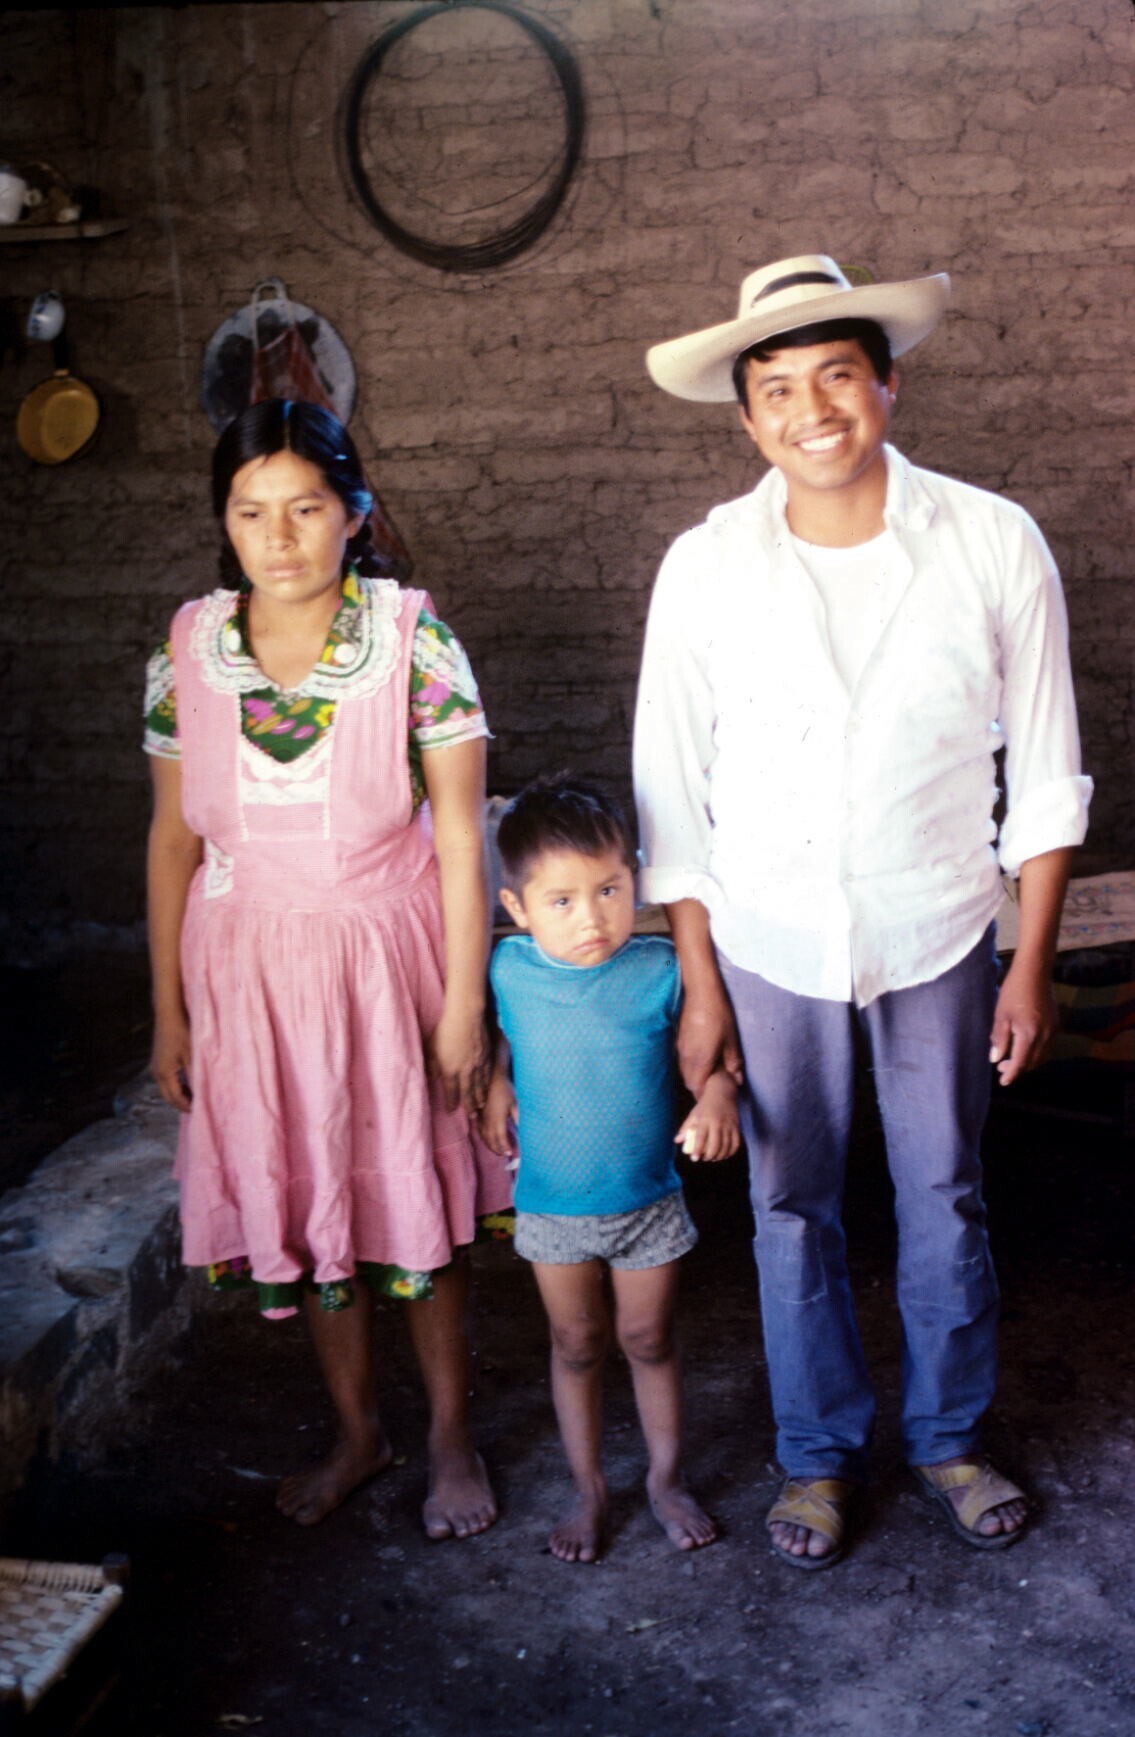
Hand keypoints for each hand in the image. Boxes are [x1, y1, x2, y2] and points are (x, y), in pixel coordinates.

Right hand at [151, 1009, 192, 1111]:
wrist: (168, 1013)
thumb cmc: (182, 1031)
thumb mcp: (192, 1054)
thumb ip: (196, 1075)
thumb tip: (202, 1093)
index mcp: (164, 1073)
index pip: (176, 1098)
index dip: (188, 1106)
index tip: (202, 1111)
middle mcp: (156, 1072)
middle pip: (168, 1097)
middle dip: (182, 1104)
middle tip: (199, 1107)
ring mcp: (155, 1067)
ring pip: (166, 1089)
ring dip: (179, 1095)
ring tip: (196, 1097)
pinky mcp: (157, 1061)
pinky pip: (166, 1080)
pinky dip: (177, 1086)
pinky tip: (189, 1084)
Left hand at [427, 1003, 489, 1112]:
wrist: (466, 1016)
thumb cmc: (445, 1030)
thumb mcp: (431, 1048)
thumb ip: (431, 1065)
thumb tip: (429, 1076)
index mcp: (450, 1070)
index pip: (451, 1092)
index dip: (451, 1103)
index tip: (451, 1111)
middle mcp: (465, 1071)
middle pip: (468, 1093)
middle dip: (469, 1106)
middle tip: (471, 1115)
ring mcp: (478, 1064)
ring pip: (480, 1085)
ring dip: (480, 1097)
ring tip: (481, 1106)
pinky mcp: (486, 1055)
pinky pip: (488, 1074)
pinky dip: (487, 1083)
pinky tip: (488, 1086)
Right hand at [478, 1071, 517, 1160]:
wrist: (492, 1077)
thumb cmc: (506, 1089)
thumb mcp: (516, 1103)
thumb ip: (518, 1118)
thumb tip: (522, 1130)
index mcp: (497, 1119)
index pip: (500, 1138)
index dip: (505, 1147)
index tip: (510, 1153)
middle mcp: (488, 1121)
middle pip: (491, 1140)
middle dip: (498, 1149)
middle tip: (505, 1155)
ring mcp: (481, 1117)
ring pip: (484, 1136)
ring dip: (490, 1145)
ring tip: (497, 1150)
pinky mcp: (478, 1114)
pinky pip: (479, 1129)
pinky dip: (483, 1137)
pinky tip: (487, 1139)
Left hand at [674, 1071, 740, 1161]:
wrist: (722, 1092)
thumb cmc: (705, 1105)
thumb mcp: (694, 1114)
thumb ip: (686, 1128)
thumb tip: (677, 1141)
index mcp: (705, 1120)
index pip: (701, 1137)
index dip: (697, 1149)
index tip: (694, 1159)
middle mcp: (717, 1123)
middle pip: (715, 1144)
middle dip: (709, 1156)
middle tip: (704, 1159)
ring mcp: (728, 1125)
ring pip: (726, 1146)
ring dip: (720, 1156)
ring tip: (713, 1158)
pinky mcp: (736, 1126)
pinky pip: (736, 1143)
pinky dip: (731, 1152)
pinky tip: (725, 1155)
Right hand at [676, 990, 743, 1097]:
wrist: (700, 991)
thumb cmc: (718, 1014)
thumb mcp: (731, 1039)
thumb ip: (733, 1062)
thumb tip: (737, 1080)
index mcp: (700, 1060)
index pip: (697, 1088)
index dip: (706, 1095)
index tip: (717, 1095)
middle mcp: (686, 1058)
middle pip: (690, 1083)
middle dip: (701, 1088)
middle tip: (717, 1085)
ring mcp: (680, 1049)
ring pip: (685, 1073)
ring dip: (696, 1077)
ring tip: (712, 1071)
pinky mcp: (679, 1041)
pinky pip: (683, 1062)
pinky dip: (692, 1066)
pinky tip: (704, 1058)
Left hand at [989, 956, 1057, 1086]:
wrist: (1035, 972)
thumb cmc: (1014, 991)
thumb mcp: (1001, 1016)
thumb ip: (999, 1039)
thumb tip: (995, 1059)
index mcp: (1029, 1035)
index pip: (1020, 1063)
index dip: (1011, 1074)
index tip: (1003, 1082)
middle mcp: (1044, 1036)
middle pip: (1032, 1063)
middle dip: (1018, 1068)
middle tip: (1002, 1067)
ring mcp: (1053, 1031)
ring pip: (1041, 1056)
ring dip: (1027, 1061)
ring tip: (1012, 1058)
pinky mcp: (1056, 1024)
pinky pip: (1047, 1047)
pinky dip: (1036, 1052)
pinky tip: (1024, 1046)